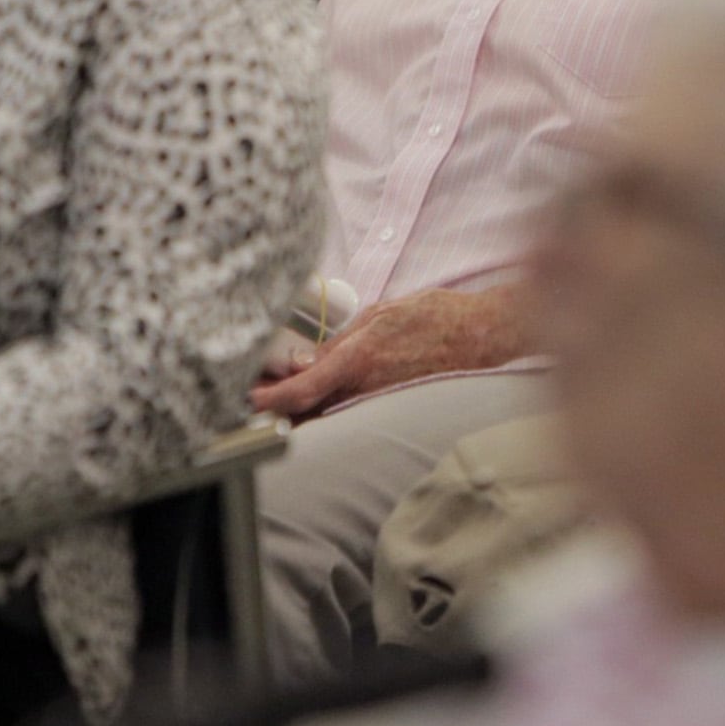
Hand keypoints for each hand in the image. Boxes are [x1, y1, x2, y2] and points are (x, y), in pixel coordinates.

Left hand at [252, 288, 522, 418]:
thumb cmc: (436, 317)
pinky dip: (320, 403)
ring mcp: (375, 399)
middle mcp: (364, 387)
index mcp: (359, 361)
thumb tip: (305, 363)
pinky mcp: (386, 402)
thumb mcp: (382, 314)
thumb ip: (342, 341)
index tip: (242, 401)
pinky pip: (344, 407)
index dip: (267, 400)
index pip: (300, 390)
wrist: (482, 336)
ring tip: (266, 390)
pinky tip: (306, 392)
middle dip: (272, 404)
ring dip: (293, 405)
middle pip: (304, 409)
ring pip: (322, 411)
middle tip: (242, 393)